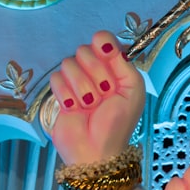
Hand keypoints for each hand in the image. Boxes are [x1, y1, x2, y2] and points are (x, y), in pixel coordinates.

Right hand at [49, 31, 144, 164]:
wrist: (96, 150)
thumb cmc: (118, 123)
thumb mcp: (133, 90)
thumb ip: (124, 63)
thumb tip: (105, 39)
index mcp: (116, 68)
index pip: (104, 40)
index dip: (103, 46)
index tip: (107, 56)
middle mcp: (96, 71)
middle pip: (84, 50)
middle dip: (96, 75)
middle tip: (104, 95)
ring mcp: (76, 81)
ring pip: (69, 64)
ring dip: (82, 88)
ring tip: (90, 105)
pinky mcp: (59, 91)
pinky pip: (56, 79)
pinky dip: (67, 96)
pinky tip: (75, 109)